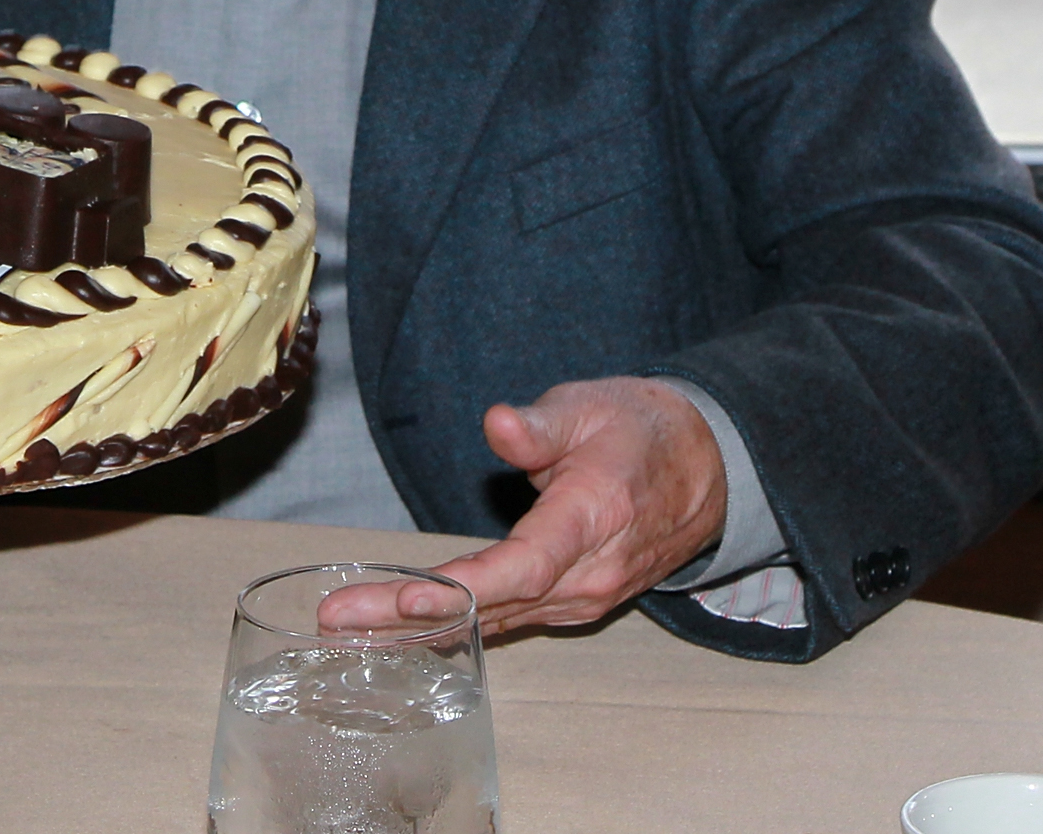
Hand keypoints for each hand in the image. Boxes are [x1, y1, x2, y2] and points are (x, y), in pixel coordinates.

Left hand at [321, 377, 728, 636]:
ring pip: (494, 621)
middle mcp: (588, 573)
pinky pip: (506, 620)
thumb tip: (497, 424)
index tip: (404, 599)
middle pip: (492, 604)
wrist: (705, 470)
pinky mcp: (571, 604)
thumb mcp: (591, 407)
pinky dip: (452, 629)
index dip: (460, 589)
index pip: (521, 567)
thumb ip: (540, 425)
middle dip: (410, 617)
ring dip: (421, 631)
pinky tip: (400, 635)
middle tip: (337, 619)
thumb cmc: (640, 431)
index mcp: (593, 518)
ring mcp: (582, 597)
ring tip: (349, 630)